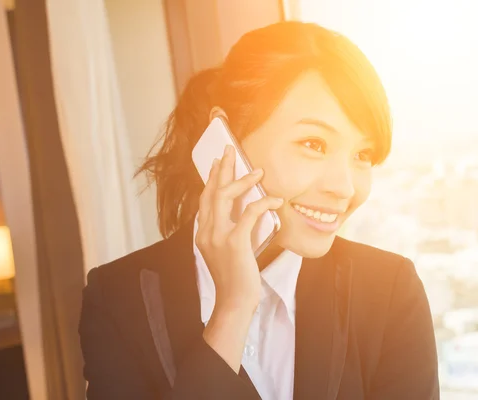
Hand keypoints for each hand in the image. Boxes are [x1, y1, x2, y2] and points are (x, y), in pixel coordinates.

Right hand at [195, 145, 283, 313]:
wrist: (234, 302)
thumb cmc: (234, 279)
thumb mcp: (225, 252)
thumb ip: (228, 232)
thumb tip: (243, 213)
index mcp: (203, 233)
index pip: (205, 199)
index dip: (211, 178)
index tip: (217, 163)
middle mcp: (206, 231)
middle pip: (211, 191)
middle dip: (221, 168)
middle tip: (229, 149)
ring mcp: (218, 236)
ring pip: (225, 196)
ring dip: (242, 180)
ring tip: (258, 171)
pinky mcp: (234, 242)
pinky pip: (249, 213)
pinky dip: (263, 203)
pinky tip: (276, 200)